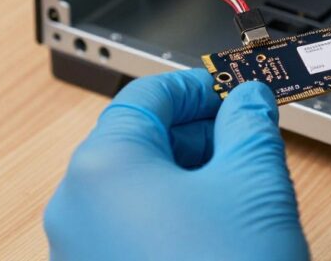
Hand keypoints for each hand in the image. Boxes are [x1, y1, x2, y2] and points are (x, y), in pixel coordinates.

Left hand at [44, 69, 308, 259]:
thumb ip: (249, 126)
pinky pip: (130, 232)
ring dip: (188, 177)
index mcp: (103, 167)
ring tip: (241, 190)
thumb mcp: (253, 184)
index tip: (234, 90)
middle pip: (138, 142)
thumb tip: (247, 100)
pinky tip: (218, 233)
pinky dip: (172, 219)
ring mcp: (80, 254)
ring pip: (136, 190)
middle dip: (198, 135)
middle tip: (247, 138)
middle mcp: (76, 208)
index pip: (148, 96)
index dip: (199, 86)